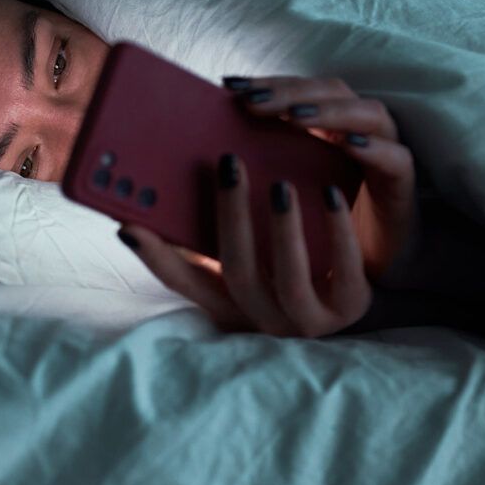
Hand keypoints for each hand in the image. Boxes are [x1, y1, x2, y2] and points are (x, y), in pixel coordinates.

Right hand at [117, 153, 371, 336]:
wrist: (354, 308)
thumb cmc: (292, 274)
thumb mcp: (246, 267)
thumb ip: (204, 244)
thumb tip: (144, 212)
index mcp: (234, 307)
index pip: (186, 284)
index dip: (157, 257)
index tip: (130, 223)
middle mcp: (268, 320)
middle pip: (240, 272)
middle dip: (232, 218)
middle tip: (230, 164)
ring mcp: (312, 320)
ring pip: (290, 278)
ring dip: (282, 229)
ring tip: (280, 184)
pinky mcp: (354, 307)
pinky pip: (346, 270)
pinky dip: (337, 230)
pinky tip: (331, 193)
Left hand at [224, 75, 416, 283]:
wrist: (367, 271)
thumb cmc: (318, 232)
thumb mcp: (278, 200)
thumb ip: (250, 177)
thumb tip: (205, 164)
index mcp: (324, 126)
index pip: (297, 90)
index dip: (266, 84)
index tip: (228, 87)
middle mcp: (356, 128)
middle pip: (329, 91)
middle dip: (290, 92)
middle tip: (252, 101)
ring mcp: (384, 149)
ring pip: (366, 113)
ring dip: (330, 111)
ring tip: (295, 115)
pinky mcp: (403, 180)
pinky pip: (394, 156)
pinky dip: (374, 147)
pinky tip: (349, 145)